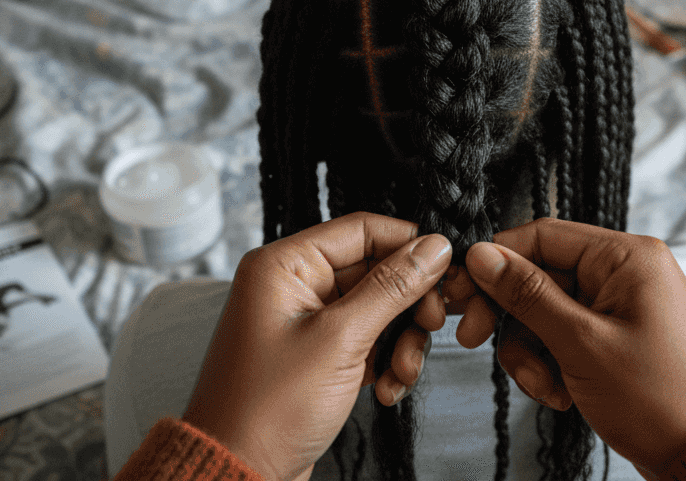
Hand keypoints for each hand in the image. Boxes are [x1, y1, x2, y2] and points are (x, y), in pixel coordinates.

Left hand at [182, 213, 452, 480]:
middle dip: (409, 305)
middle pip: (377, 270)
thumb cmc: (267, 408)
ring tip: (401, 373)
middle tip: (430, 327)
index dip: (409, 246)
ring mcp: (309, 321)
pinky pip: (370, 341)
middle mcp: (296, 285)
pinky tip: (386, 390)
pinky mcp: (321, 354)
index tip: (446, 269)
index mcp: (285, 265)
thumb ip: (391, 288)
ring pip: (380, 310)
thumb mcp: (340, 341)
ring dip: (402, 341)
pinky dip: (386, 362)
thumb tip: (434, 247)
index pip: (363, 229)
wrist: (240, 471)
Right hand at [456, 218, 685, 478]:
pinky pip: (565, 338)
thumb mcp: (581, 342)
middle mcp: (624, 273)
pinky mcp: (616, 339)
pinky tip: (562, 395)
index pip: (541, 235)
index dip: (495, 261)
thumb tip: (482, 254)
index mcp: (626, 256)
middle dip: (509, 317)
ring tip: (545, 386)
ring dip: (531, 352)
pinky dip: (553, 366)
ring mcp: (620, 308)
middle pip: (539, 276)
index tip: (461, 293)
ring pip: (546, 313)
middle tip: (474, 341)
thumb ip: (527, 295)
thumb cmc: (660, 398)